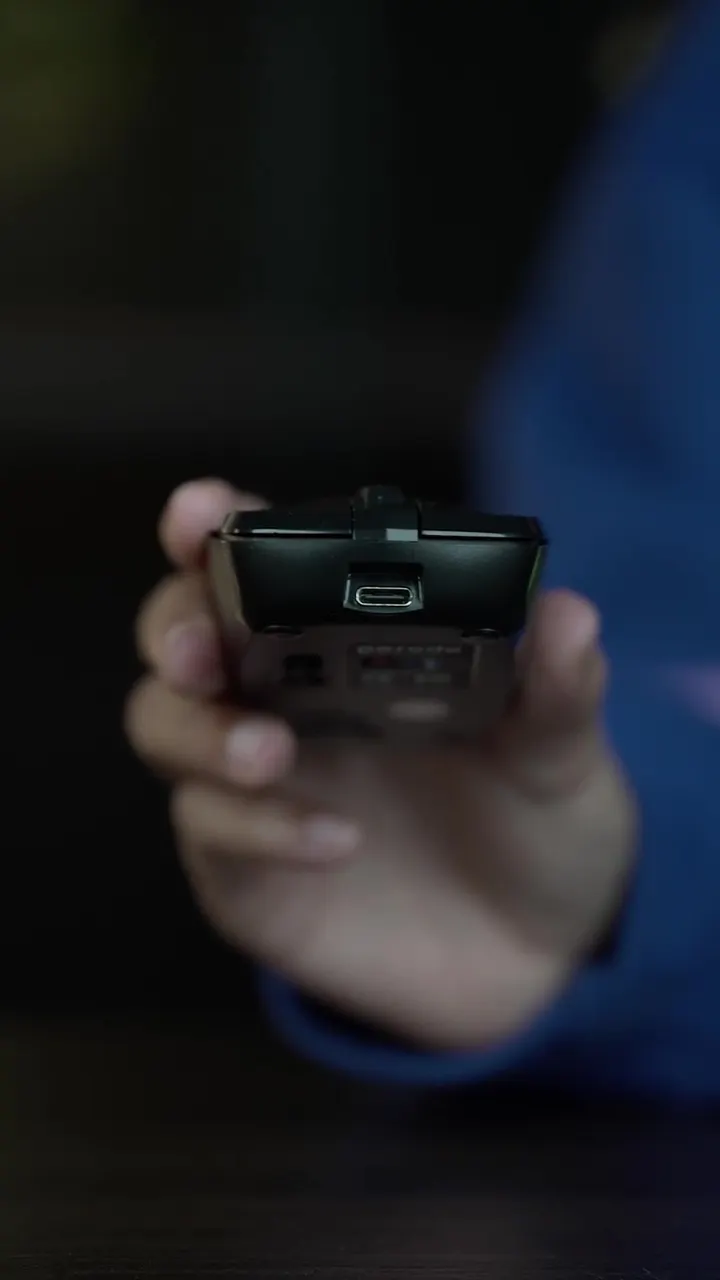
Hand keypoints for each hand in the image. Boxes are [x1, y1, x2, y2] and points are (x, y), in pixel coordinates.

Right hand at [125, 479, 636, 1050]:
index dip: (217, 529)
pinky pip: (213, 834)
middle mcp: (281, 694)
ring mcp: (252, 782)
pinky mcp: (243, 868)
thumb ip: (556, 690)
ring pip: (165, 728)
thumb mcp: (561, 753)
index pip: (261, 561)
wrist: (533, 952)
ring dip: (202, 731)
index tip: (202, 514)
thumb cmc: (537, 823)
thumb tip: (567, 614)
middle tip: (204, 649)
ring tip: (269, 752)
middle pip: (181, 633)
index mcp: (345, 638)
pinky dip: (258, 828)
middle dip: (176, 626)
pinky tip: (335, 841)